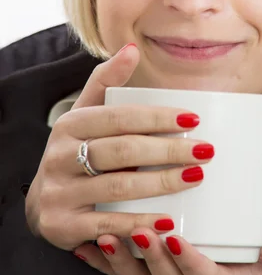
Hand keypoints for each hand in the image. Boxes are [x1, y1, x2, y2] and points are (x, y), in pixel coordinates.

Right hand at [24, 43, 212, 250]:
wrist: (43, 202)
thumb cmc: (76, 151)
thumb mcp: (85, 114)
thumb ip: (105, 81)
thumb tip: (132, 49)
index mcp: (71, 124)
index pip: (120, 117)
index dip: (158, 118)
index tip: (194, 120)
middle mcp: (60, 156)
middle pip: (123, 151)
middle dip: (168, 150)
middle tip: (205, 151)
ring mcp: (60, 192)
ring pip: (118, 187)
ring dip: (162, 183)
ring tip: (196, 177)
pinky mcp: (63, 225)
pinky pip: (108, 225)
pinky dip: (141, 222)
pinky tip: (170, 220)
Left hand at [72, 225, 261, 274]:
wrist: (235, 263)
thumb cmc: (254, 258)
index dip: (190, 263)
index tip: (178, 239)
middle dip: (151, 259)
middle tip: (141, 231)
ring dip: (121, 261)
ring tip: (108, 237)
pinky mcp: (147, 274)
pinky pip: (122, 273)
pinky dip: (103, 262)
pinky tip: (88, 246)